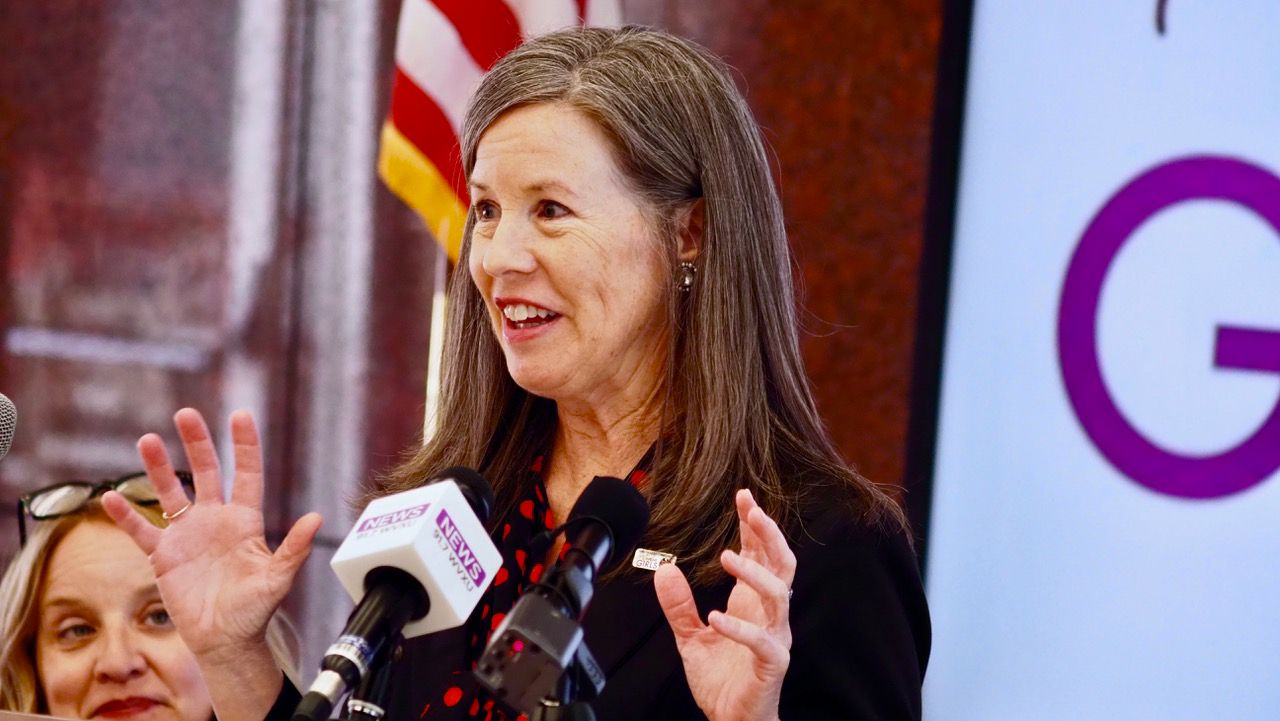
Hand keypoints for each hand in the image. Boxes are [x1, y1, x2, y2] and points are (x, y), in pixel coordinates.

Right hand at [102, 408, 321, 665]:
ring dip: (159, 468)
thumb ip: (294, 548)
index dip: (244, 445)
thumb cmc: (255, 611)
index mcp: (245, 521)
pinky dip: (126, 516)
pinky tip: (111, 498)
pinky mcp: (164, 556)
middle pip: (206, 472)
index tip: (241, 415)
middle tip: (187, 414)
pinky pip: (142, 531)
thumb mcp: (278, 579)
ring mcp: (187, 535)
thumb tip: (317, 518)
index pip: (246, 474)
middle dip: (197, 443)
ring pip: (171, 493)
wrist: (226, 640)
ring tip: (148, 440)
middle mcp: (215, 520)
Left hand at [655, 489, 796, 720]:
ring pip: (779, 595)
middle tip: (752, 509)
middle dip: (769, 534)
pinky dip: (739, 627)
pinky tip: (716, 617)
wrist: (732, 720)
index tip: (743, 497)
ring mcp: (774, 637)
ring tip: (726, 558)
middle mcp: (769, 615)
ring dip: (755, 572)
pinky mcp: (771, 664)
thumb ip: (678, 604)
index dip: (754, 525)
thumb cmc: (720, 680)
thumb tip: (663, 569)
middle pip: (782, 564)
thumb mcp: (690, 636)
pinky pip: (762, 641)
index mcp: (752, 603)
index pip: (761, 554)